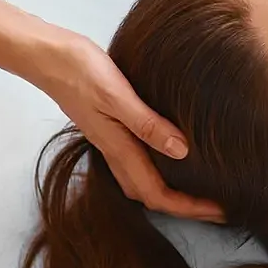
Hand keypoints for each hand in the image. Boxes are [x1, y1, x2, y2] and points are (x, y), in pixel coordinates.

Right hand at [30, 28, 225, 222]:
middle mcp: (114, 151)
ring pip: (142, 182)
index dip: (191, 208)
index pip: (158, 194)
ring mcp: (110, 141)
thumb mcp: (117, 94)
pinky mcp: (109, 128)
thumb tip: (182, 152)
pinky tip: (173, 155)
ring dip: (171, 193)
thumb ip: (147, 124)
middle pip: (151, 196)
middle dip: (184, 208)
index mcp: (119, 148)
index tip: (221, 211)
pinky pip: (137, 161)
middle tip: (219, 207)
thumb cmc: (80, 70)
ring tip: (200, 188)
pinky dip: (159, 170)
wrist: (46, 56)